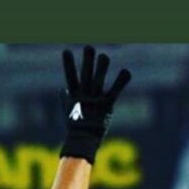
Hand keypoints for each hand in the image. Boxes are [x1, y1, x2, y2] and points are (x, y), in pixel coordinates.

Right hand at [60, 47, 131, 163]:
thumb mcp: (68, 112)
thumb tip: (62, 89)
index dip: (68, 64)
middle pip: (85, 75)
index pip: (70, 77)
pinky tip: (126, 71)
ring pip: (98, 81)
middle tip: (88, 47)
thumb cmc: (75, 127)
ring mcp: (94, 100)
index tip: (66, 51)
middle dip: (87, 61)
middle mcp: (84, 96)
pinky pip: (114, 91)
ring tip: (104, 55)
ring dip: (101, 68)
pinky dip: (120, 81)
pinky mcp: (106, 105)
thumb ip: (65, 99)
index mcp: (75, 96)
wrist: (82, 141)